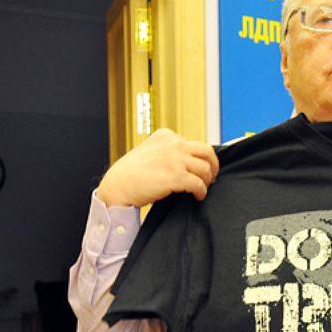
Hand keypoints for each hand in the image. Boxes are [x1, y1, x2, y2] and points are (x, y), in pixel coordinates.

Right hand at [95, 128, 218, 206]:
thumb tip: (189, 161)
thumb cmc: (132, 172)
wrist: (118, 185)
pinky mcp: (176, 177)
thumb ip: (169, 150)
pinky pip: (199, 184)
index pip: (195, 143)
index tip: (203, 167)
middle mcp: (173, 144)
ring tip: (202, 188)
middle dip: (213, 165)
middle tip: (212, 177)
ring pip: (205, 168)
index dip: (202, 157)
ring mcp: (175, 160)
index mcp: (166, 135)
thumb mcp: (151, 150)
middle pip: (207, 151)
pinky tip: (197, 196)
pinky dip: (201, 191)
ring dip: (207, 181)